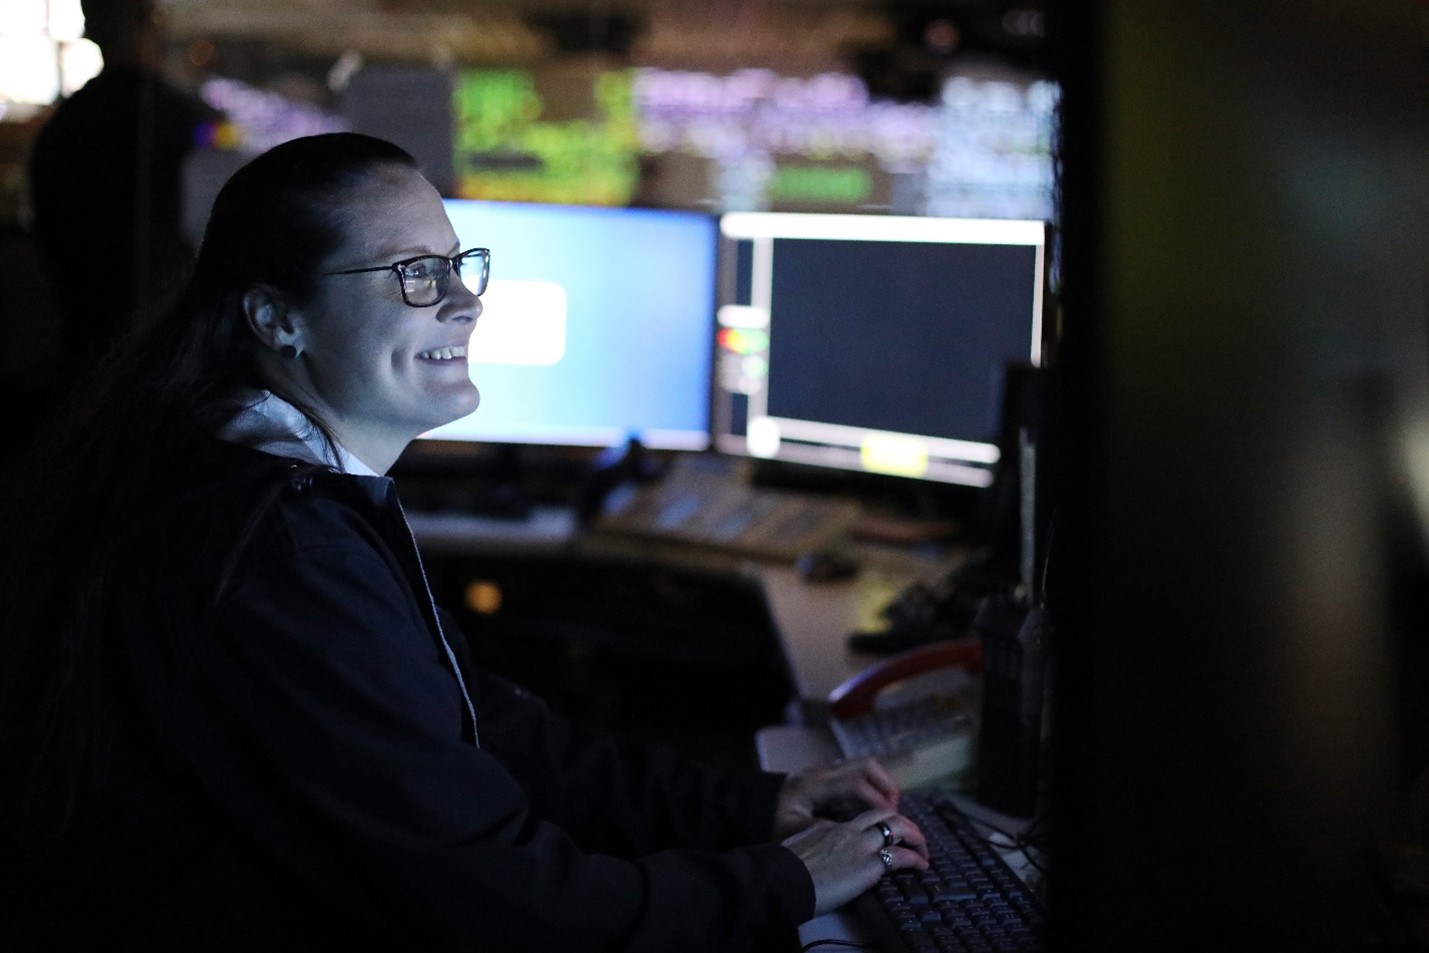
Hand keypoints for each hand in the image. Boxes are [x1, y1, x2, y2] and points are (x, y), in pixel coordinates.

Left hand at [774, 756, 900, 839]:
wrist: (751, 806)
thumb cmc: (771, 822)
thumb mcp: (793, 832)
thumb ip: (822, 832)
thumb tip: (854, 834)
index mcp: (815, 785)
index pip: (856, 785)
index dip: (877, 800)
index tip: (891, 820)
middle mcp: (823, 772)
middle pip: (866, 765)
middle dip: (886, 786)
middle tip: (895, 812)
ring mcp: (825, 771)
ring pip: (864, 765)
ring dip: (881, 783)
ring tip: (889, 810)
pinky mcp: (827, 777)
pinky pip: (857, 773)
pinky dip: (872, 786)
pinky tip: (874, 808)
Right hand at [782, 808, 928, 915]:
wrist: (782, 879)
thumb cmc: (783, 872)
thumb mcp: (797, 851)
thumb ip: (812, 849)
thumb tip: (816, 860)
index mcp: (828, 827)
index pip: (859, 821)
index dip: (874, 827)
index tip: (880, 837)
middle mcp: (847, 831)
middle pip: (882, 814)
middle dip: (901, 821)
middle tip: (911, 834)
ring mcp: (860, 845)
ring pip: (896, 827)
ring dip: (914, 836)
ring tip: (922, 848)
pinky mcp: (869, 865)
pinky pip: (900, 855)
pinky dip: (915, 858)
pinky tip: (921, 864)